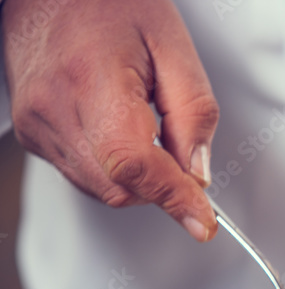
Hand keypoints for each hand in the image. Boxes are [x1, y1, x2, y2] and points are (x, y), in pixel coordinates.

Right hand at [2, 0, 218, 240]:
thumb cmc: (108, 2)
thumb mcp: (173, 47)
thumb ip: (193, 114)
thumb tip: (199, 174)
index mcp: (92, 83)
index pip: (135, 164)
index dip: (173, 198)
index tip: (202, 222)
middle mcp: (54, 109)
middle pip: (119, 187)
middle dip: (161, 187)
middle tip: (183, 157)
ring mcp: (37, 123)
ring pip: (101, 189)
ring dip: (138, 179)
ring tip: (147, 129)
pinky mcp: (31, 130)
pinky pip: (82, 174)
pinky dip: (113, 169)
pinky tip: (121, 132)